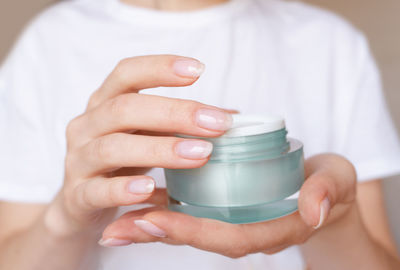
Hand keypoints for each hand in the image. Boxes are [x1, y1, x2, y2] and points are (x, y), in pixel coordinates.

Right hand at [44, 55, 233, 237]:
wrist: (81, 204)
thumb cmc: (122, 163)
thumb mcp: (148, 136)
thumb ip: (180, 125)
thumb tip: (230, 115)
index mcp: (104, 104)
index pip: (126, 74)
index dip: (159, 67)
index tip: (199, 69)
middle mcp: (87, 126)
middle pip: (124, 109)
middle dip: (174, 113)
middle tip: (216, 123)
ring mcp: (78, 161)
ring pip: (112, 147)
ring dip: (160, 149)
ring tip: (200, 154)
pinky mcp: (77, 196)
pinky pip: (97, 191)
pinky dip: (124, 189)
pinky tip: (150, 189)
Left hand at [100, 154, 356, 256]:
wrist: (324, 186)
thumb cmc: (328, 183)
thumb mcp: (335, 181)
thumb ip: (327, 192)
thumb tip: (315, 207)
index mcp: (271, 228)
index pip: (229, 237)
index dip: (193, 231)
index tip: (155, 218)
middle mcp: (245, 230)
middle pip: (199, 237)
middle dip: (159, 233)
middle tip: (118, 227)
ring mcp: (231, 221)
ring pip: (188, 227)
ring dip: (150, 227)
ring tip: (113, 224)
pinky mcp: (223, 208)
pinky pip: (190, 213)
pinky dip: (162, 212)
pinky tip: (133, 206)